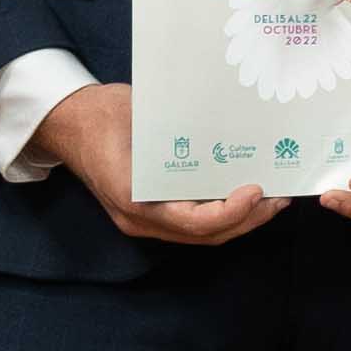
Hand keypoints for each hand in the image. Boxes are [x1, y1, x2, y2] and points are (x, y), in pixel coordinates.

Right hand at [31, 84, 280, 244]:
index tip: (256, 190)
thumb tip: (230, 130)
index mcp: (133, 199)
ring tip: (271, 199)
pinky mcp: (152, 212)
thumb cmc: (102, 114)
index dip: (231, 212)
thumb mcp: (139, 116)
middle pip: (205, 235)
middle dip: (248, 220)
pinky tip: (245, 194)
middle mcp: (140, 219)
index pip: (193, 222)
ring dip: (241, 221)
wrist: (70, 122)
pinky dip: (223, 213)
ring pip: (203, 234)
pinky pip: (194, 222)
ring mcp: (145, 220)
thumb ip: (178, 133)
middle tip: (279, 197)